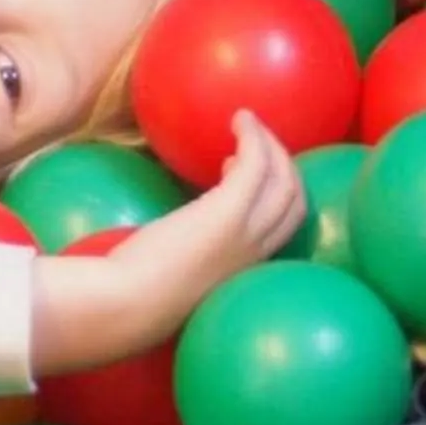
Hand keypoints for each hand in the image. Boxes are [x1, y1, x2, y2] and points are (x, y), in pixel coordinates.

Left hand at [31, 113, 306, 374]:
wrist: (130, 305)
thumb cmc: (138, 292)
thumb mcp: (179, 270)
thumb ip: (193, 249)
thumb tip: (183, 227)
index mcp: (247, 268)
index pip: (287, 223)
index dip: (276, 190)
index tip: (243, 172)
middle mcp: (258, 252)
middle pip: (295, 196)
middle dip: (282, 162)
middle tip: (255, 142)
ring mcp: (247, 232)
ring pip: (282, 176)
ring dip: (269, 142)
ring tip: (246, 124)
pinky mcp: (229, 213)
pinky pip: (256, 163)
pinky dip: (253, 136)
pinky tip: (238, 119)